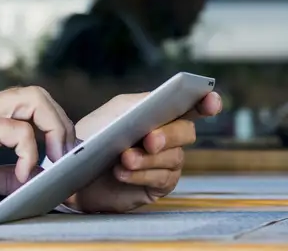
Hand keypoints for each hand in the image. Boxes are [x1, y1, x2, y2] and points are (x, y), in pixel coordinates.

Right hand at [0, 86, 74, 207]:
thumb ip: (6, 172)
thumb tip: (34, 176)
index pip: (28, 100)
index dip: (51, 121)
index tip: (60, 150)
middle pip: (36, 94)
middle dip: (59, 121)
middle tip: (65, 152)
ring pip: (33, 100)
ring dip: (53, 130)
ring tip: (54, 159)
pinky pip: (20, 131)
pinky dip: (29, 152)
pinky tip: (23, 174)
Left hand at [65, 90, 222, 213]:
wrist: (76, 166)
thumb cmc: (96, 133)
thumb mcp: (117, 111)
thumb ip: (142, 103)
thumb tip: (160, 101)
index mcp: (163, 112)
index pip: (193, 105)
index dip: (207, 103)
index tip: (211, 102)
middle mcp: (170, 136)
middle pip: (186, 132)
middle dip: (169, 135)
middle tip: (149, 139)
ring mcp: (167, 162)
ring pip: (173, 158)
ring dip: (148, 158)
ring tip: (124, 158)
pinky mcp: (157, 185)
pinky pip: (160, 179)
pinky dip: (141, 175)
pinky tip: (121, 172)